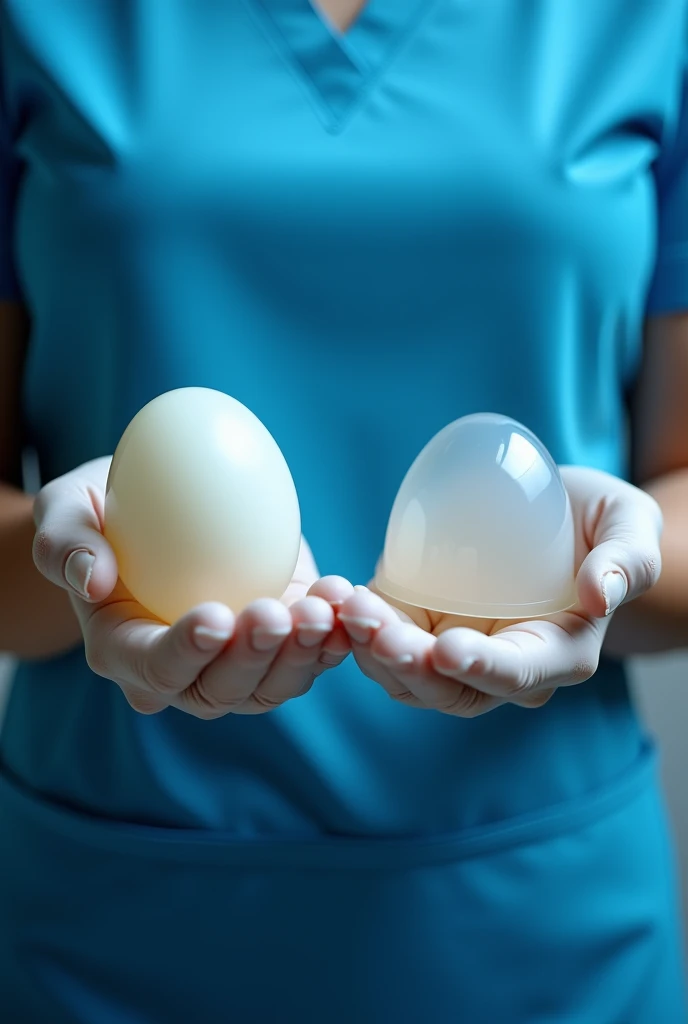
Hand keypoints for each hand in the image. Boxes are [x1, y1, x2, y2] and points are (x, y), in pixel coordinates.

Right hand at [33, 457, 351, 716]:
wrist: (156, 508)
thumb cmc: (102, 511)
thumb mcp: (66, 509)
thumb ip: (64, 542)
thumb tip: (90, 578)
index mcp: (124, 650)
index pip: (154, 668)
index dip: (185, 652)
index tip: (214, 616)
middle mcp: (183, 672)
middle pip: (221, 690)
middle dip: (253, 659)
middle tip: (275, 614)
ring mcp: (235, 662)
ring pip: (272, 684)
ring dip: (301, 655)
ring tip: (320, 611)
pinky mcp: (277, 640)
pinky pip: (308, 655)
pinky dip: (331, 635)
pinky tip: (342, 600)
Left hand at [338, 467, 662, 716]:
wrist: (558, 514)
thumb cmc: (601, 523)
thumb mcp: (629, 526)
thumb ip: (626, 559)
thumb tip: (599, 594)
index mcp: (559, 653)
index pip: (519, 674)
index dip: (483, 668)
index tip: (447, 650)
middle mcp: (502, 667)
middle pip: (451, 688)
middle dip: (410, 667)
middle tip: (376, 630)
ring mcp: (457, 651)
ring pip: (407, 676)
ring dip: (371, 651)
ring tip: (345, 608)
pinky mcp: (422, 627)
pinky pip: (382, 645)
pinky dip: (354, 631)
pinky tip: (333, 601)